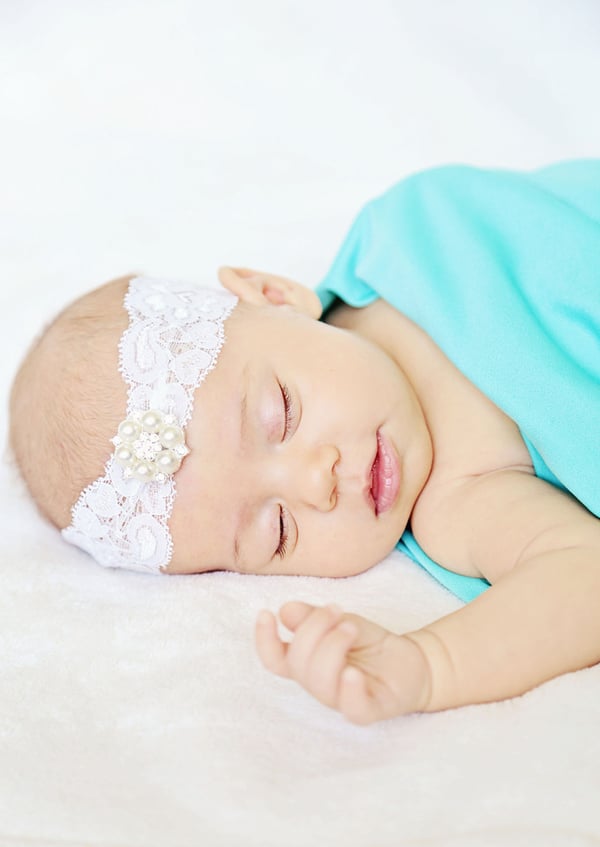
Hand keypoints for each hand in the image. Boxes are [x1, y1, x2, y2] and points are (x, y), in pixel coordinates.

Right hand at [255, 602, 430, 723]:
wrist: (414, 661)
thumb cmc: (370, 645)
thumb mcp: (340, 621)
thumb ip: (313, 618)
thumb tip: (286, 611)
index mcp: (308, 664)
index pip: (276, 660)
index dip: (264, 641)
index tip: (267, 614)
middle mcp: (319, 685)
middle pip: (298, 664)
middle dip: (313, 629)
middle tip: (336, 610)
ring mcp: (342, 699)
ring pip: (319, 682)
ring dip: (332, 646)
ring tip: (351, 627)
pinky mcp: (369, 709)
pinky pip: (352, 708)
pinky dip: (349, 690)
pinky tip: (353, 671)